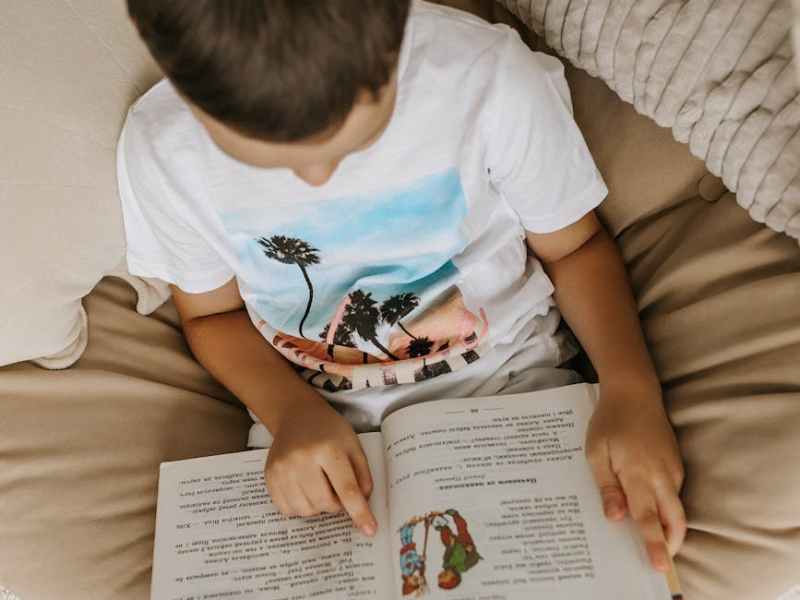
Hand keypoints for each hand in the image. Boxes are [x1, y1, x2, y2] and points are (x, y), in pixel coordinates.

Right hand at [264, 399, 376, 536]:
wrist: (296, 416)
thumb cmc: (329, 431)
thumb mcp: (353, 445)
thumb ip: (362, 475)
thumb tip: (363, 505)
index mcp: (328, 449)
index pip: (347, 489)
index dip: (360, 513)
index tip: (370, 530)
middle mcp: (302, 459)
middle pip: (325, 504)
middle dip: (336, 505)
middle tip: (336, 489)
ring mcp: (282, 469)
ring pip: (306, 510)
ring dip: (318, 507)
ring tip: (319, 486)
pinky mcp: (269, 477)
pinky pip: (287, 509)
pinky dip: (300, 506)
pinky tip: (304, 489)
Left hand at [585, 381, 685, 571]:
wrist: (635, 392)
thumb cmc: (610, 421)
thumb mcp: (596, 452)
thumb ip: (607, 486)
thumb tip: (616, 518)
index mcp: (639, 473)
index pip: (648, 518)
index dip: (655, 545)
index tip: (660, 567)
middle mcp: (662, 475)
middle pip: (674, 520)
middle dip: (670, 544)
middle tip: (658, 562)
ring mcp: (673, 469)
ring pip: (675, 508)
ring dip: (666, 526)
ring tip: (647, 538)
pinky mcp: (676, 464)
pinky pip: (672, 494)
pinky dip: (663, 507)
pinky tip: (644, 507)